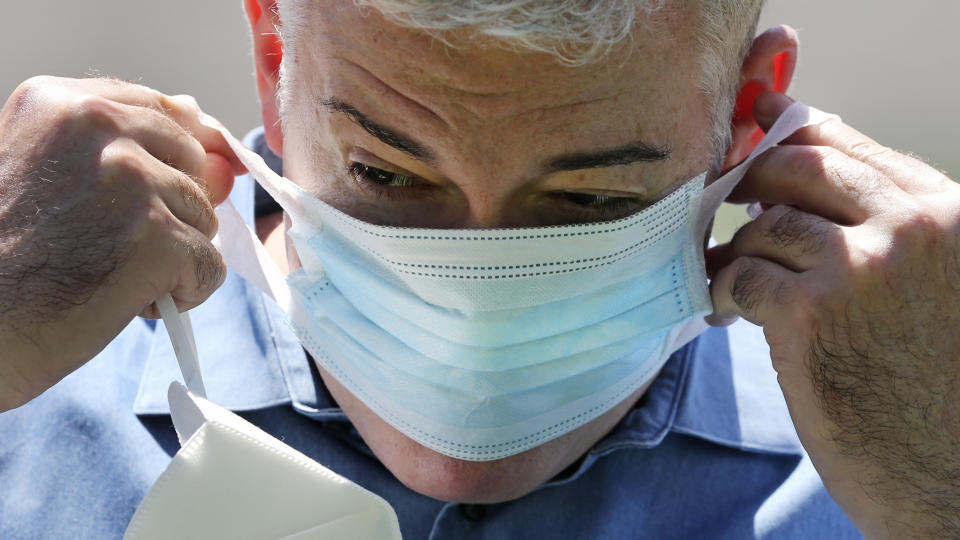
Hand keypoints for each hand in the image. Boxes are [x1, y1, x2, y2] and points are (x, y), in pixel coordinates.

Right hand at [0, 76, 244, 411]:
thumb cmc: (6, 258)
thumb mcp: (52, 178)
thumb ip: (134, 154)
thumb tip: (225, 162)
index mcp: (63, 102)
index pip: (164, 114)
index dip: (164, 162)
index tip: (130, 199)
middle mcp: (100, 126)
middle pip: (193, 165)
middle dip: (170, 211)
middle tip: (104, 244)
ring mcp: (133, 179)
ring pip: (205, 218)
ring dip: (172, 257)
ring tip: (106, 272)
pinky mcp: (159, 236)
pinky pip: (210, 266)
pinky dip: (182, 294)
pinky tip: (125, 301)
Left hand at [708, 92, 959, 538]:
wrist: (954, 480)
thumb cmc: (944, 392)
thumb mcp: (943, 291)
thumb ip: (892, 240)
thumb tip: (802, 202)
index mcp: (952, 218)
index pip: (858, 150)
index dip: (797, 132)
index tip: (757, 117)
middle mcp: (913, 229)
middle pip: (804, 170)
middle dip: (753, 177)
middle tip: (725, 194)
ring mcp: (859, 267)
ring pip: (767, 227)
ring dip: (736, 248)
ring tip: (725, 272)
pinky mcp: (810, 314)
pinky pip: (743, 276)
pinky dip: (723, 289)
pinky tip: (726, 309)